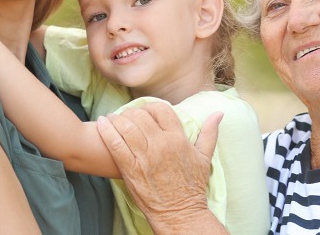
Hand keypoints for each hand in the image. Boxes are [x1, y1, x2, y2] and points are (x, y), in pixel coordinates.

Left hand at [96, 102, 225, 232]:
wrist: (180, 213)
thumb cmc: (192, 187)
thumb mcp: (204, 157)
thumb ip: (209, 133)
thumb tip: (218, 113)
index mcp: (178, 139)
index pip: (162, 110)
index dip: (151, 106)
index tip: (145, 110)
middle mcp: (161, 145)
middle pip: (141, 116)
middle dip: (131, 112)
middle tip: (125, 115)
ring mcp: (145, 157)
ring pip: (126, 127)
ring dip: (116, 119)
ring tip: (111, 118)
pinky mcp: (130, 169)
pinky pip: (115, 144)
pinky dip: (106, 131)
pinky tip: (102, 124)